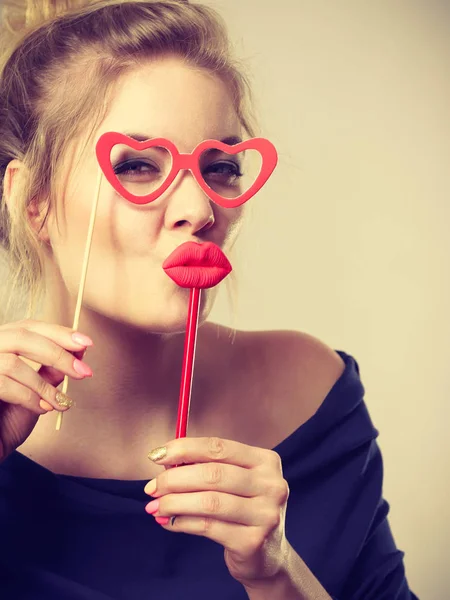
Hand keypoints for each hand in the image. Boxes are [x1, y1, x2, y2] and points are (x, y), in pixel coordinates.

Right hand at [0, 319, 92, 460]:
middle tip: (83, 372)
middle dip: (57, 354)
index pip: (28, 326)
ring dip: (43, 385)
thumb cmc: (8, 420)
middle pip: (21, 336)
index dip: (58, 332)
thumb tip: (80, 351)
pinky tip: (41, 409)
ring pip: (11, 363)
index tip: (86, 343)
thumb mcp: (36, 390)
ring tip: (60, 402)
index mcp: (0, 345)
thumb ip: (51, 369)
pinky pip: (2, 385)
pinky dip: (28, 398)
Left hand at [144, 436, 290, 587]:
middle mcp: (271, 485)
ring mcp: (265, 514)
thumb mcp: (232, 482)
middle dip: (174, 479)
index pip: (219, 447)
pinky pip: (207, 527)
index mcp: (266, 461)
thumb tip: (165, 463)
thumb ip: (205, 467)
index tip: (157, 455)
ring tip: (154, 506)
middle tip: (151, 487)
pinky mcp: (252, 541)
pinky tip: (168, 521)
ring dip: (174, 502)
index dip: (185, 448)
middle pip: (212, 474)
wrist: (266, 556)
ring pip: (209, 502)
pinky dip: (181, 522)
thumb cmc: (242, 508)